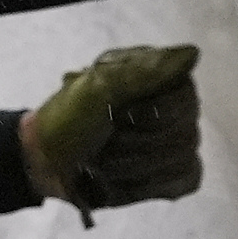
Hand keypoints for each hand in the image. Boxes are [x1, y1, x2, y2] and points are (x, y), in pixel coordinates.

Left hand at [24, 43, 206, 211]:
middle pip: (183, 134)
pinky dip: (149, 185)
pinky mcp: (174, 172)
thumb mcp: (97, 88)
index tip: (116, 116)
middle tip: (104, 138)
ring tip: (106, 159)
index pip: (183, 101)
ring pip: (181, 160)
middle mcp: (174, 105)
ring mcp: (176, 140)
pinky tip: (126, 178)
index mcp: (159, 77)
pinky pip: (185, 180)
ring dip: (134, 166)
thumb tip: (192, 53)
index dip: (149, 116)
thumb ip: (145, 71)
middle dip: (134, 143)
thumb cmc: (67, 119)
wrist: (46, 161)